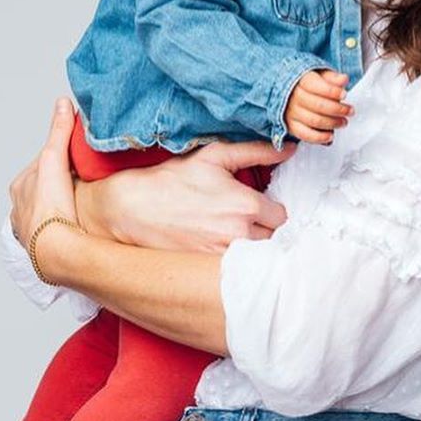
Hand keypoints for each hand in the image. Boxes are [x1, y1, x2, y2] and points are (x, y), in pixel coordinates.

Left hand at [8, 98, 78, 250]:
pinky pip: (55, 230)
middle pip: (46, 185)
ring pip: (49, 208)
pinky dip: (64, 224)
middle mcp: (21, 208)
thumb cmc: (51, 205)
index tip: (79, 156)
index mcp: (20, 186)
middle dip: (62, 181)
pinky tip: (77, 223)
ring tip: (83, 201)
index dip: (62, 156)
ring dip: (63, 204)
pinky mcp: (44, 246)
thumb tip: (62, 103)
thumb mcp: (55, 158)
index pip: (43, 163)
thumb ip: (59, 132)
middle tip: (85, 178)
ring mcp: (31, 228)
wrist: (56, 249)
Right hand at [75, 139, 295, 251]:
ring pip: (257, 257)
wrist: (131, 210)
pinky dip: (234, 263)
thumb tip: (289, 148)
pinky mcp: (208, 272)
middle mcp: (239, 234)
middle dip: (264, 230)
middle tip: (245, 221)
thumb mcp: (214, 156)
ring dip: (252, 248)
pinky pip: (236, 271)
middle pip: (273, 239)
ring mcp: (223, 256)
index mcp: (245, 205)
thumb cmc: (171, 181)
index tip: (259, 208)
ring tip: (231, 235)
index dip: (271, 210)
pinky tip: (218, 248)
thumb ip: (256, 151)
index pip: (281, 215)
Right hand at [284, 69, 353, 144]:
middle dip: (338, 109)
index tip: (344, 94)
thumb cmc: (311, 85)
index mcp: (301, 81)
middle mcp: (294, 96)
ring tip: (343, 122)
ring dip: (333, 123)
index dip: (333, 91)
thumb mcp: (321, 76)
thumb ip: (332, 78)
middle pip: (318, 105)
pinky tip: (330, 135)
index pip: (317, 86)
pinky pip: (305, 134)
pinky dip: (320, 137)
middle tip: (349, 110)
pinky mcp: (292, 126)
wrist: (294, 93)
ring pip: (314, 120)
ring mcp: (292, 112)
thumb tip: (343, 80)